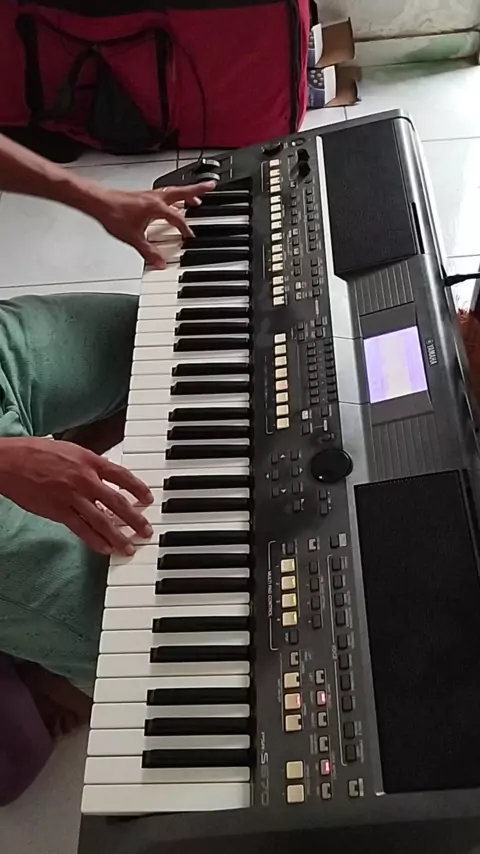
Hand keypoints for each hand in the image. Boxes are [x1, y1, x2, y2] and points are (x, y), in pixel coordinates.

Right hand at [0, 437, 153, 555]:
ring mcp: (72, 497)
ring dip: (118, 536)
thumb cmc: (38, 453)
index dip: (138, 488)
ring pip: (101, 520)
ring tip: (128, 548)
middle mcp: (85, 479)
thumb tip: (107, 475)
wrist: (11, 461)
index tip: (147, 499)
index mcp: (90, 461)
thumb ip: (91, 464)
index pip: (122, 475)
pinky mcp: (58, 511)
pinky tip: (105, 549)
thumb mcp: (71, 450)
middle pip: (117, 502)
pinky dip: (94, 540)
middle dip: (135, 519)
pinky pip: (81, 529)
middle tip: (146, 531)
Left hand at [88, 181, 215, 267]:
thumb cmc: (113, 214)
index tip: (191, 236)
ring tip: (196, 196)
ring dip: (186, 192)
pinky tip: (170, 202)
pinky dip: (172, 196)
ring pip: (173, 191)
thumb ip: (148, 252)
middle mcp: (154, 198)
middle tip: (212, 186)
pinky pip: (163, 194)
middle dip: (198, 189)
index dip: (186, 228)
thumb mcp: (133, 238)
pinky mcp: (142, 196)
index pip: (178, 218)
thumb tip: (160, 264)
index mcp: (156, 207)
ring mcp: (148, 195)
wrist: (97, 202)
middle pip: (182, 192)